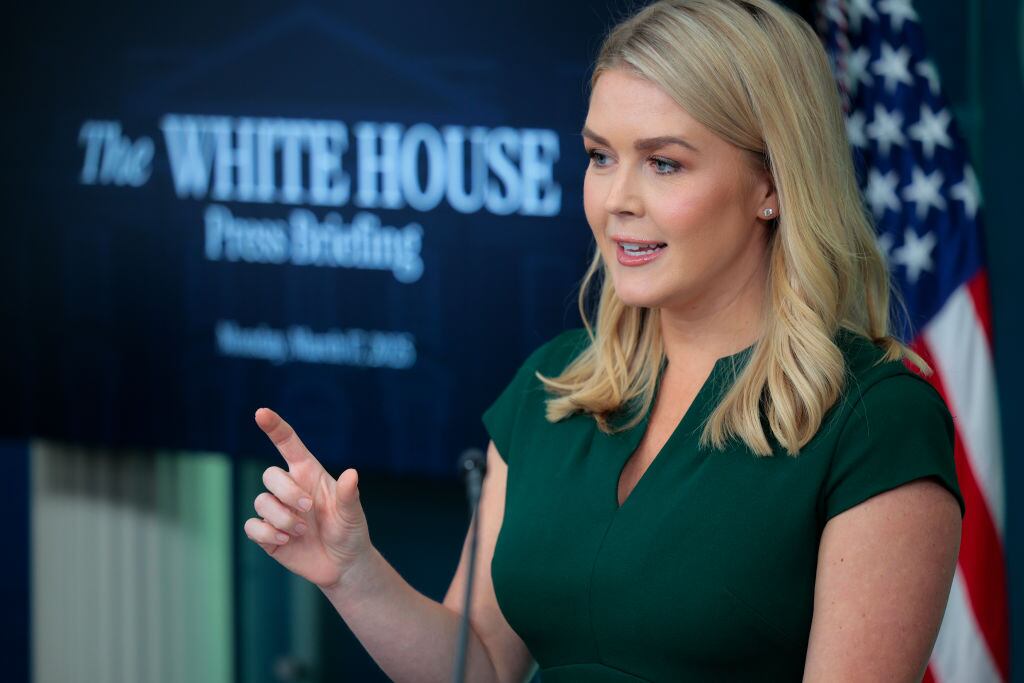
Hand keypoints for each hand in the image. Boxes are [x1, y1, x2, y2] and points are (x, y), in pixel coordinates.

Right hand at [244, 407, 371, 588]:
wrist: (343, 564)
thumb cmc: (349, 531)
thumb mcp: (353, 514)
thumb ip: (350, 495)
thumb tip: (352, 474)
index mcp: (309, 474)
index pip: (288, 444)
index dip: (274, 427)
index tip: (261, 413)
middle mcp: (289, 488)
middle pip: (269, 474)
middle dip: (286, 492)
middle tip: (308, 509)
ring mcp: (276, 510)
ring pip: (261, 501)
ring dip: (281, 518)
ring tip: (301, 531)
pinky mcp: (267, 533)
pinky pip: (252, 526)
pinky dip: (267, 534)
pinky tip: (285, 542)